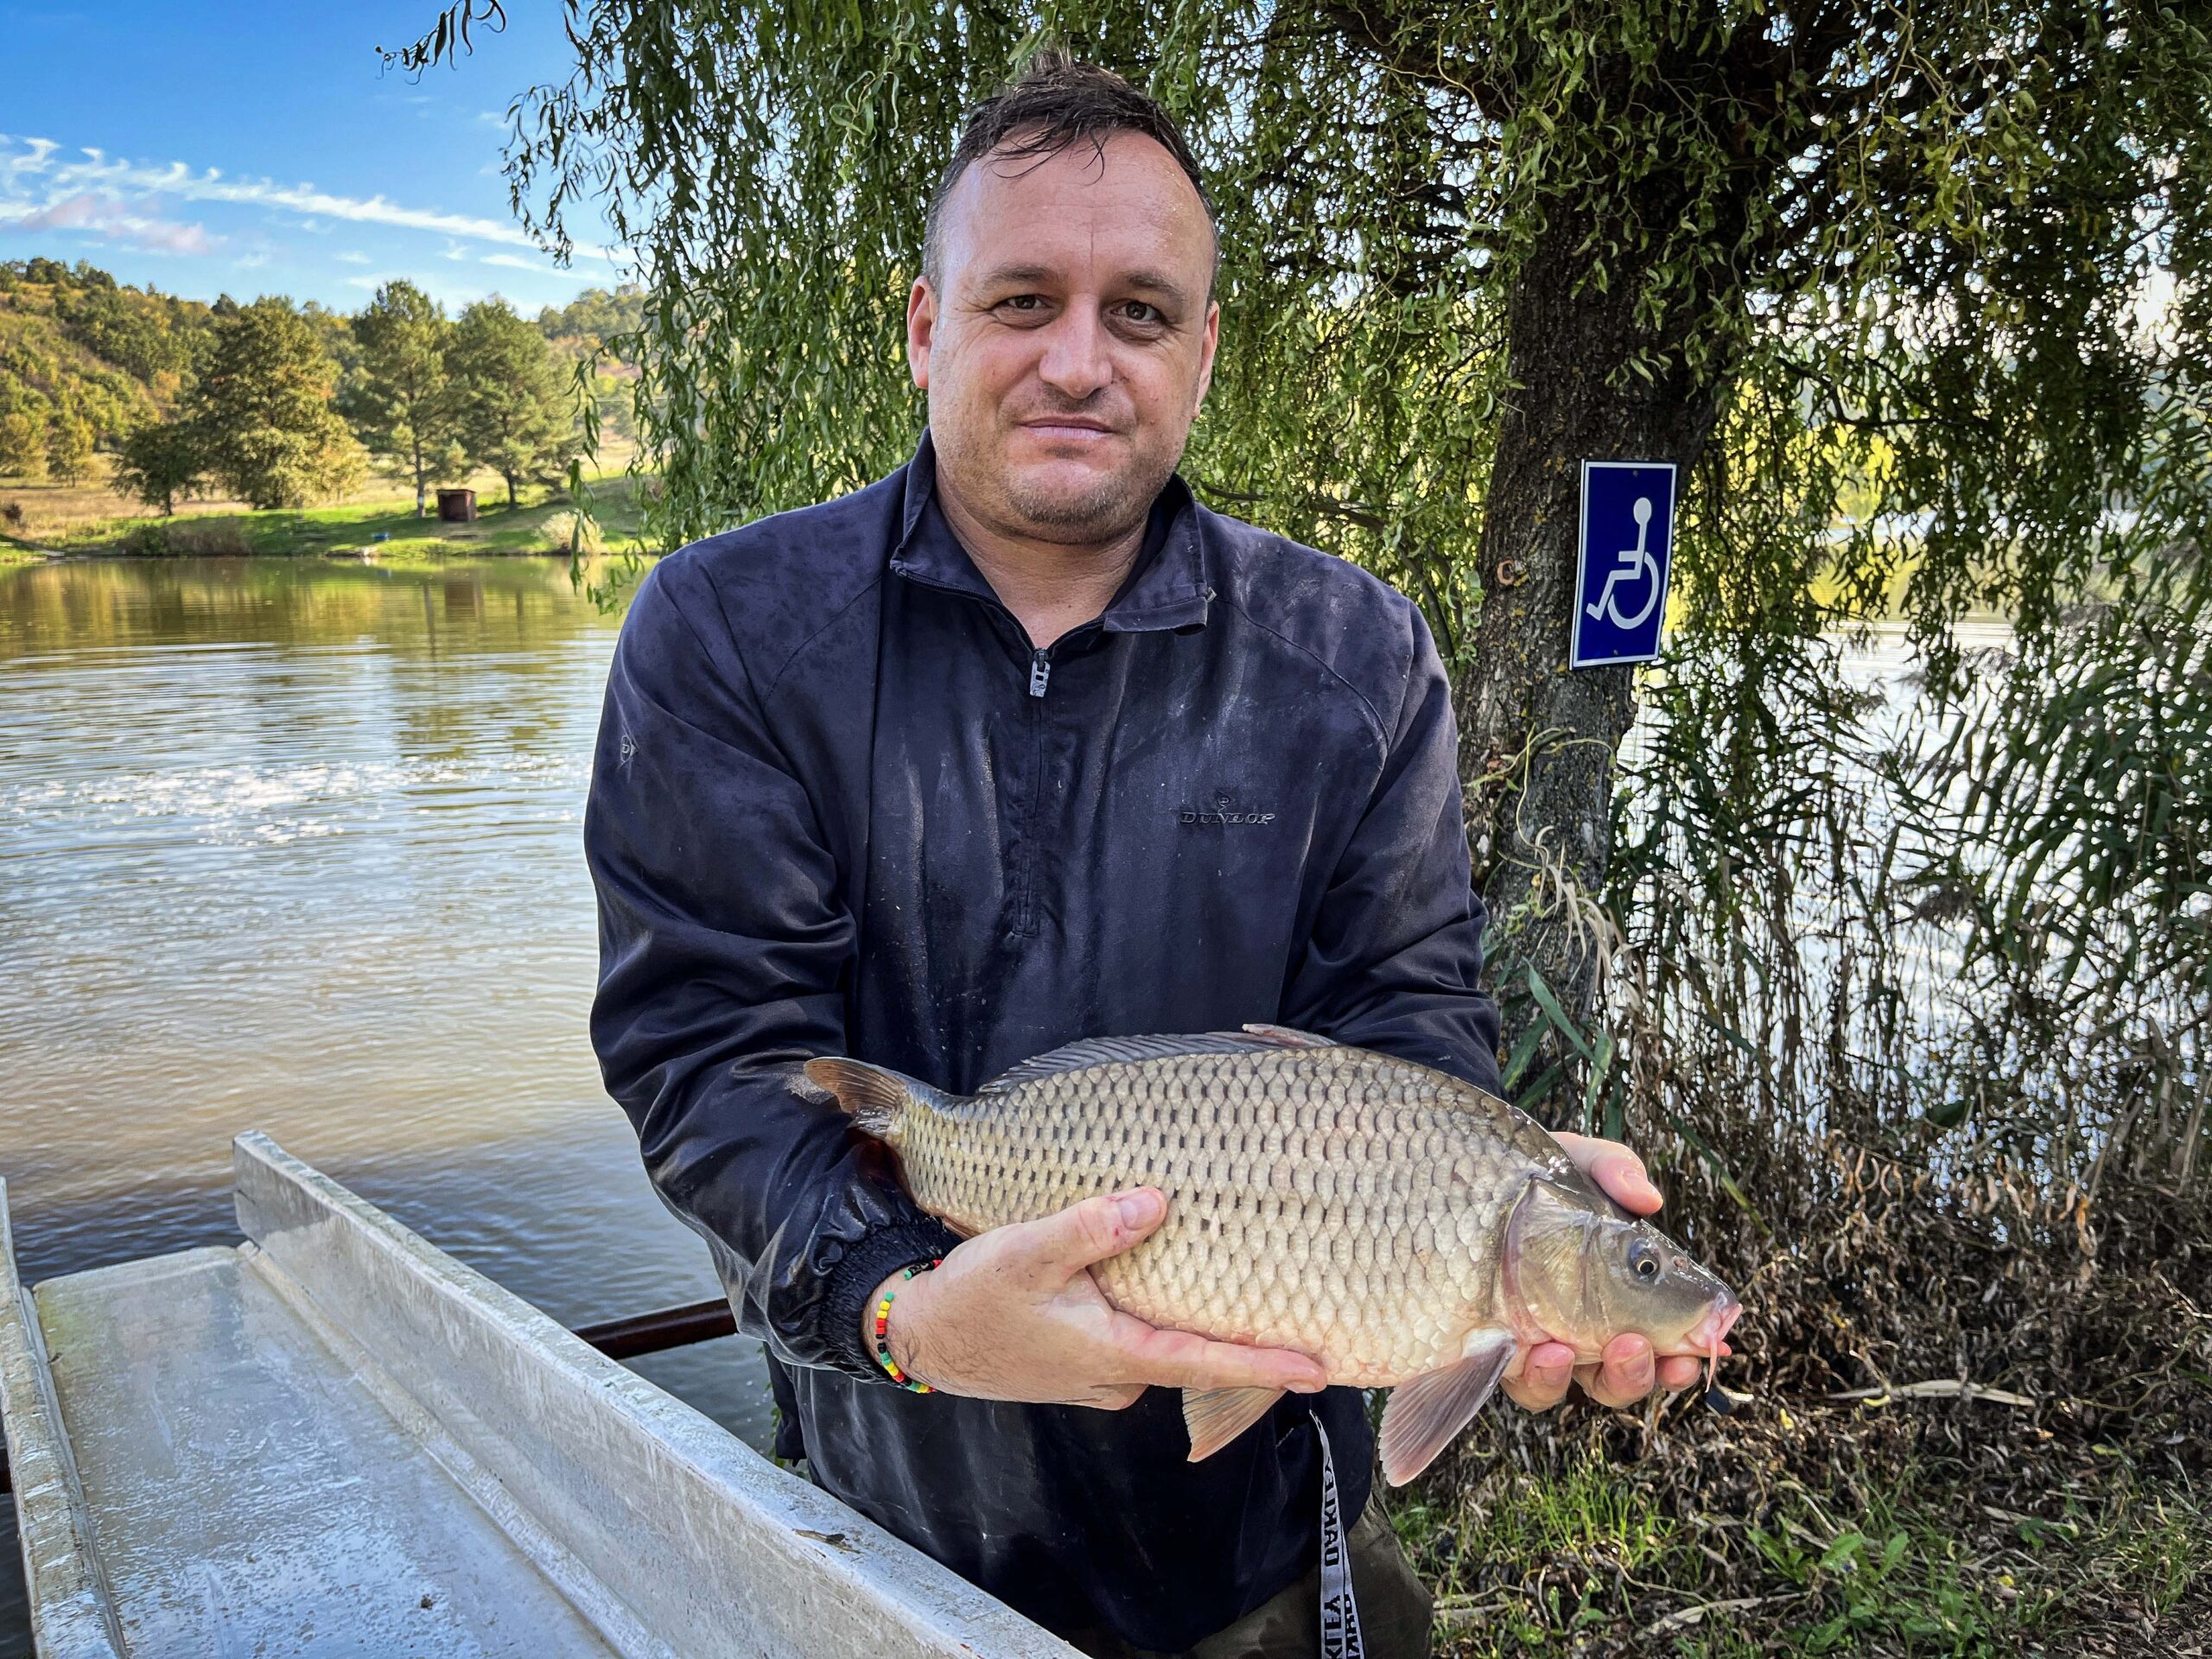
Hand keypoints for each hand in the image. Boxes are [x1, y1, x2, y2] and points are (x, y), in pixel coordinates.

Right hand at [864, 1187, 1328, 1407]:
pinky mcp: (1080, 1365)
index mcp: (1115, 1353)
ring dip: (1198, 1326)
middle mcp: (1117, 1375)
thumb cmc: (971, 1298)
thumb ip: (1091, 1228)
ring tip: (1244, 1293)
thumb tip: (1155, 1203)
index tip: (1321, 1370)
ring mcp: (1098, 1375)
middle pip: (1196, 1358)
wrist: (918, 1335)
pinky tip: (1163, 1287)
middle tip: (1303, 1320)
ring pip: (1164, 1349)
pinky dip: (1159, 1320)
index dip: (1267, 1366)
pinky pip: (1136, 1344)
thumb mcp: (1026, 1252)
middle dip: (1244, 1341)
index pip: (1208, 1363)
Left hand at [1500, 1132, 1719, 1411]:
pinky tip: (1540, 1351)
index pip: (1661, 1338)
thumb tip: (1648, 1199)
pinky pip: (1523, 1383)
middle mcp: (1580, 1327)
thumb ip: (1614, 1171)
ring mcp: (1538, 1341)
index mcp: (1615, 1292)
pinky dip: (1540, 1376)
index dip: (1686, 1352)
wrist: (1457, 1174)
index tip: (1714, 1344)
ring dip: (1595, 1377)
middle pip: (1622, 1376)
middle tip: (1644, 1350)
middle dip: (1641, 1373)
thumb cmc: (1530, 1175)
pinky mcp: (1495, 1351)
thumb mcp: (1575, 1161)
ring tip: (1588, 1349)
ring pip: (1577, 1389)